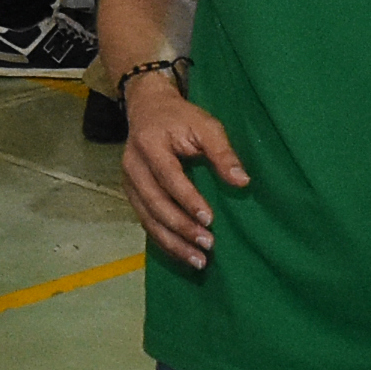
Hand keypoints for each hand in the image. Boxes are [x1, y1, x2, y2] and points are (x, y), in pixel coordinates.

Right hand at [119, 73, 248, 267]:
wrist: (148, 108)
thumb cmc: (181, 117)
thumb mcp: (206, 125)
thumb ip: (222, 152)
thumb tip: (242, 182)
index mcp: (149, 144)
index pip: (168, 177)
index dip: (188, 199)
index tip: (209, 219)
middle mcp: (133, 165)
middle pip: (155, 203)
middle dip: (181, 228)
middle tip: (207, 245)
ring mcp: (128, 182)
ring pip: (147, 218)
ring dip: (172, 243)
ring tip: (198, 260)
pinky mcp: (131, 194)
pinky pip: (145, 221)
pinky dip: (164, 240)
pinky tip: (183, 253)